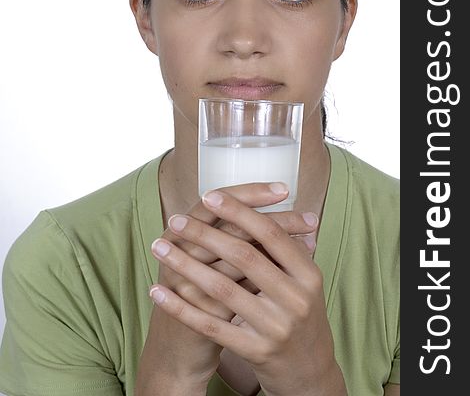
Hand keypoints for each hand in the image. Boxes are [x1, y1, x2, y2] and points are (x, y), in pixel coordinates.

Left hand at [150, 188, 345, 395]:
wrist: (310, 370)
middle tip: (175, 219)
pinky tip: (158, 292)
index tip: (209, 196)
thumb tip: (257, 204)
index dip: (240, 212)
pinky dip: (182, 308)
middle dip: (205, 234)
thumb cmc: (300, 313)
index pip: (271, 234)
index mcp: (308, 274)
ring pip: (222, 290)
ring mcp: (276, 327)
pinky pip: (211, 326)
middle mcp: (295, 299)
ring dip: (185, 265)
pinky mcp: (256, 351)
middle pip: (244, 257)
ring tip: (159, 247)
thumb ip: (285, 248)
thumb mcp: (304, 280)